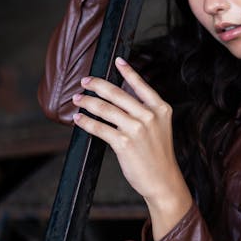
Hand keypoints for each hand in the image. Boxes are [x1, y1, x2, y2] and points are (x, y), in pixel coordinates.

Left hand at [72, 57, 191, 239]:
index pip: (141, 84)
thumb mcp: (160, 127)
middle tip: (85, 81)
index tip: (117, 60)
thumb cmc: (158, 154)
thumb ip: (145, 110)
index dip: (128, 70)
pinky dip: (86, 122)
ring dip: (87, 102)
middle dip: (97, 85)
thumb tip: (120, 97)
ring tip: (78, 99)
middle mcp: (150, 116)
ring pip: (105, 109)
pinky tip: (79, 118)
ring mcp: (137, 129)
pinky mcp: (124, 143)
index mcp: (160, 108)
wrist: (163, 180)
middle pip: (117, 93)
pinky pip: (100, 128)